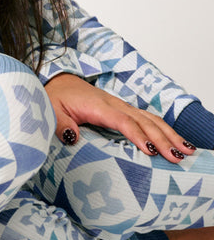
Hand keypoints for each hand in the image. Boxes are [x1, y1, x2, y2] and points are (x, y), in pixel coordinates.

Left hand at [45, 73, 192, 163]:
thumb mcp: (52, 110)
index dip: (137, 135)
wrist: (57, 82)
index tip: (150, 150)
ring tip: (187, 150)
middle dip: (162, 138)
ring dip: (169, 134)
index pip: (123, 121)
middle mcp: (114, 105)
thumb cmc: (55, 98)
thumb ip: (61, 124)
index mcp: (98, 106)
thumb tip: (72, 137)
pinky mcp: (122, 110)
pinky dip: (163, 129)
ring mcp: (120, 106)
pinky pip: (146, 119)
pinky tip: (174, 140)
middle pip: (143, 121)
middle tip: (178, 156)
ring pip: (150, 119)